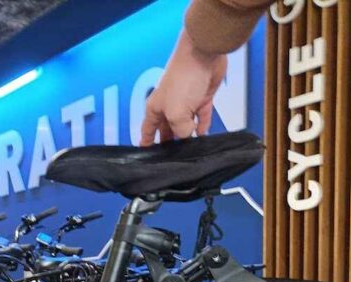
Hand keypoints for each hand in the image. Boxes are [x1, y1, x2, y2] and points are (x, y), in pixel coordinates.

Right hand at [141, 31, 226, 145]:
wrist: (203, 54)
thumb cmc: (183, 78)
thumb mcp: (176, 112)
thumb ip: (181, 129)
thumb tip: (189, 135)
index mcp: (155, 109)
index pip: (148, 130)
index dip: (147, 143)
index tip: (147, 155)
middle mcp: (169, 107)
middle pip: (167, 130)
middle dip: (170, 142)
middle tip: (173, 157)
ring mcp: (186, 102)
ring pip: (185, 124)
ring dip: (188, 135)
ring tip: (190, 149)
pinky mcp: (202, 97)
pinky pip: (201, 116)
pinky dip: (202, 125)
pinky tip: (203, 135)